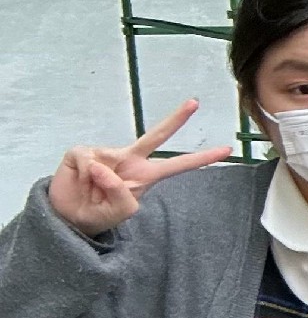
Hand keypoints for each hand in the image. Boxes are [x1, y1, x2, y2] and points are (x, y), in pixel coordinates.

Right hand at [48, 100, 232, 237]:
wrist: (69, 216)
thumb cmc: (100, 212)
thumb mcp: (120, 212)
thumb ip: (121, 193)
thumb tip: (105, 166)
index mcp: (146, 176)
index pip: (178, 165)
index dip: (201, 159)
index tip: (227, 150)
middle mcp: (130, 159)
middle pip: (156, 135)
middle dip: (177, 119)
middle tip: (195, 102)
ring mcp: (107, 153)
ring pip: (107, 162)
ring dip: (97, 183)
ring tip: (91, 191)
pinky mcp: (83, 151)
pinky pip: (87, 161)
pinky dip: (83, 176)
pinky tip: (80, 181)